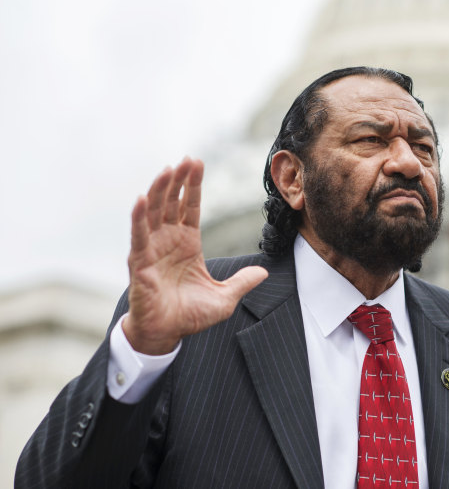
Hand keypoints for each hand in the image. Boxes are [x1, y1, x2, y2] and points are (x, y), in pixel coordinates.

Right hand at [123, 158, 267, 354]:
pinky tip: (142, 198)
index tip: (197, 163)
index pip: (189, 207)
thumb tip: (264, 273)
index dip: (192, 186)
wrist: (166, 335)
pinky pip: (138, 235)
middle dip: (178, 180)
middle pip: (171, 203)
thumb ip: (242, 282)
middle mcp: (168, 241)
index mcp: (187, 244)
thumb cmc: (189, 316)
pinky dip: (139, 216)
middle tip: (186, 159)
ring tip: (167, 169)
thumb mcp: (224, 298)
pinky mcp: (139, 262)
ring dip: (159, 190)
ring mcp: (152, 249)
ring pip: (154, 212)